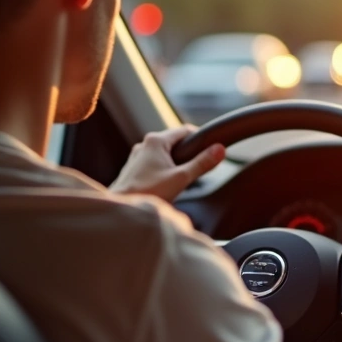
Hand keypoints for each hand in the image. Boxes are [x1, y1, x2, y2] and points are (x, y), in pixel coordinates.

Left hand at [109, 126, 224, 201]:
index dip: (201, 138)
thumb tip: (220, 149)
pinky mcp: (132, 170)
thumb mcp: (181, 178)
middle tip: (201, 167)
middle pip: (174, 143)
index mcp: (155, 141)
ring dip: (175, 163)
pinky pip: (153, 164)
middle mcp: (144, 145)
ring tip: (184, 178)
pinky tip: (167, 185)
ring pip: (163, 154)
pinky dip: (164, 171)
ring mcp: (136, 157)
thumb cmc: (148, 193)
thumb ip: (201, 163)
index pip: (185, 131)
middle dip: (188, 153)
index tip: (212, 148)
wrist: (121, 210)